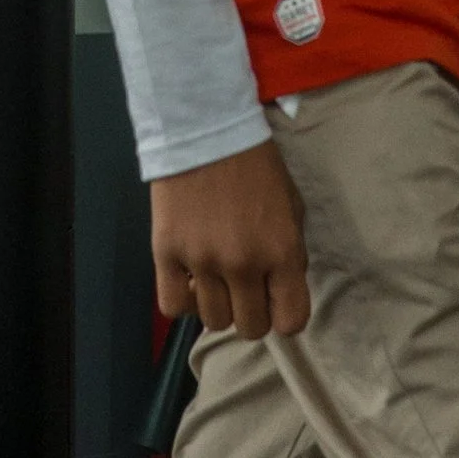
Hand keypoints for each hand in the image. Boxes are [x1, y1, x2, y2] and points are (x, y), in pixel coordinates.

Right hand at [152, 138, 309, 339]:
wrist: (205, 129)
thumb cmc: (256, 166)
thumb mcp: (292, 206)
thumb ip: (290, 253)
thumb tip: (280, 289)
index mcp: (283, 251)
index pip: (291, 321)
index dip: (284, 315)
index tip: (275, 300)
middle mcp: (244, 264)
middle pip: (250, 328)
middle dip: (251, 311)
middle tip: (244, 286)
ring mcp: (202, 262)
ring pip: (213, 321)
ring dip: (217, 304)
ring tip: (215, 277)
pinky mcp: (166, 254)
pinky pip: (174, 307)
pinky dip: (183, 300)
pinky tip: (189, 279)